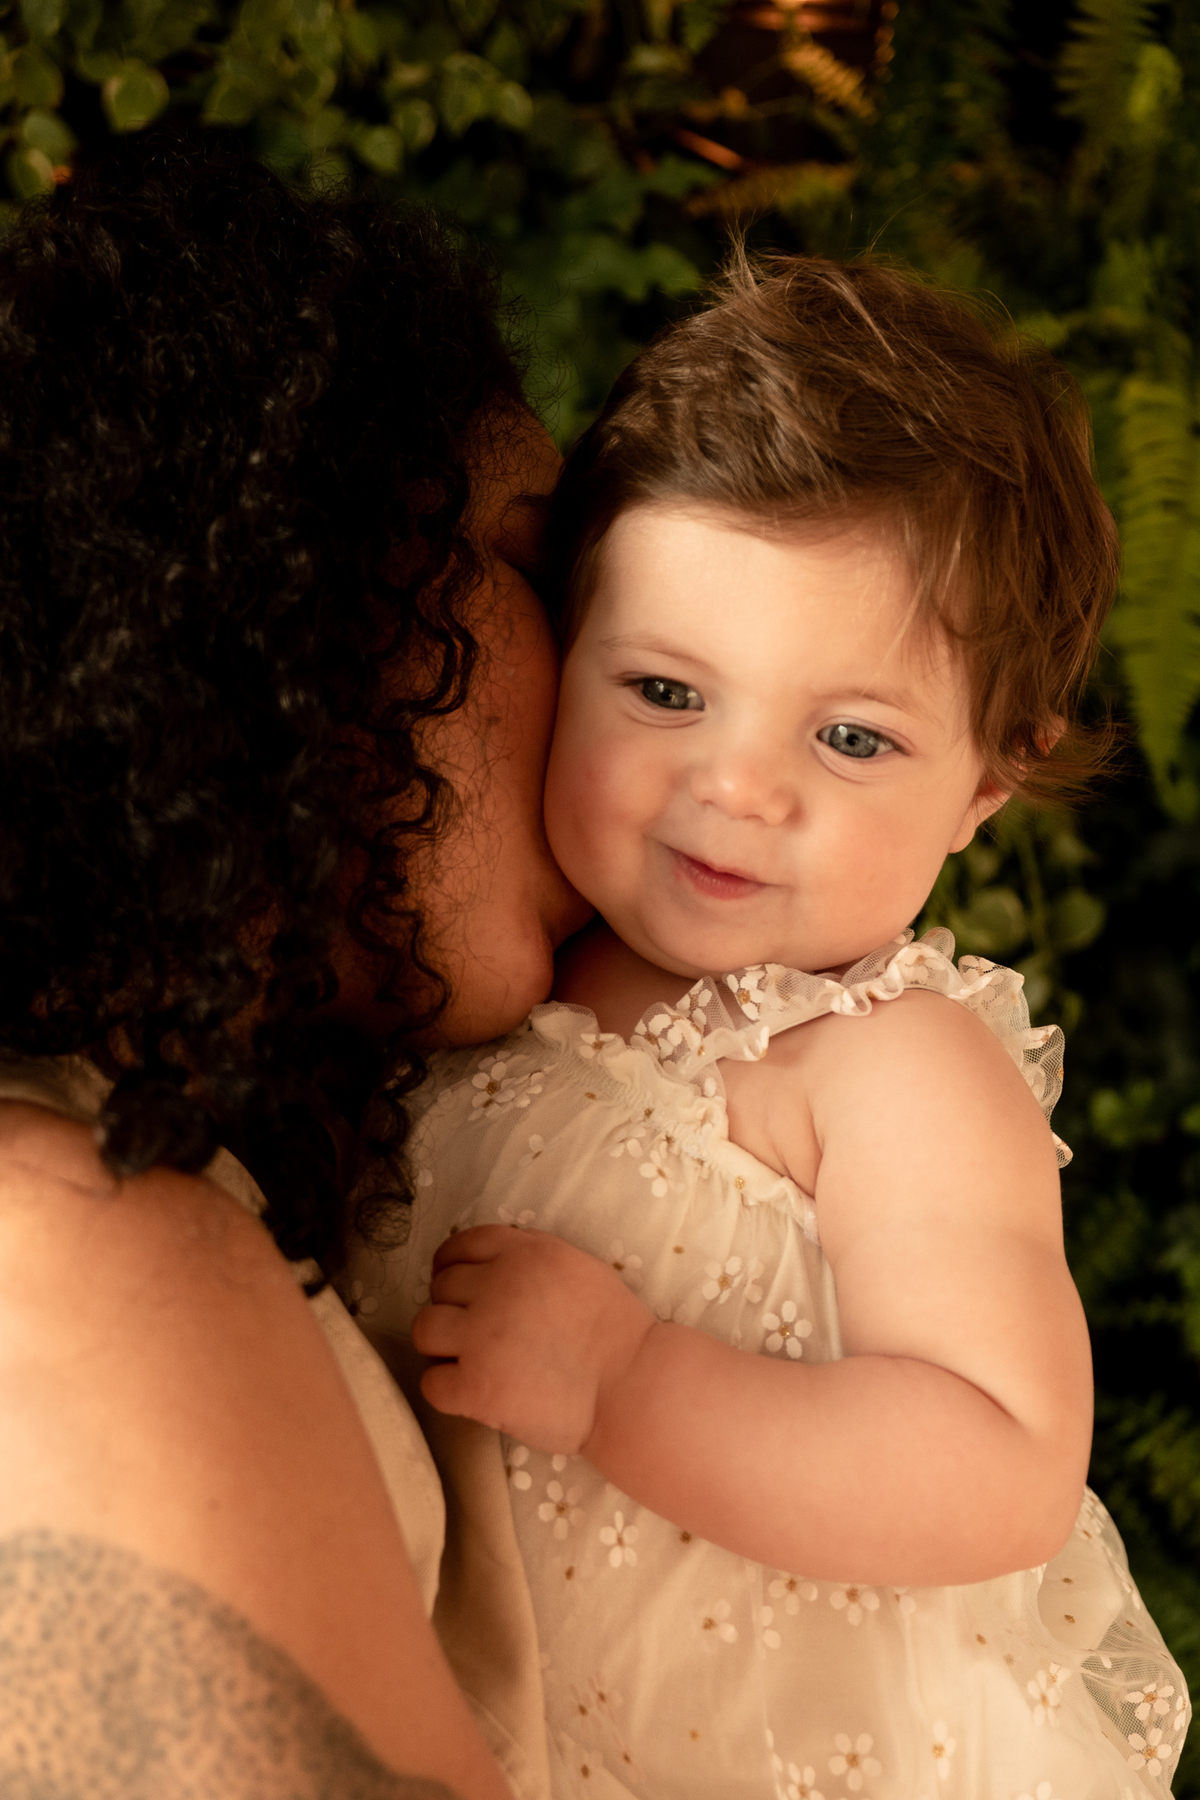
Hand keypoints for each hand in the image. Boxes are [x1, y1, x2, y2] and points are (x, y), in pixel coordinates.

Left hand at [411, 1225, 655, 1453]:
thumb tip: (489, 1267)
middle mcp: (498, 1286)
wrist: (633, 1388)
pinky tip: (474, 1394)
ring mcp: (482, 1337)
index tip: (455, 1287)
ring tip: (470, 1362)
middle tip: (477, 1334)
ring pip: (425, 1330)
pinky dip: (448, 1390)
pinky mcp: (476, 1386)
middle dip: (453, 1309)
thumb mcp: (577, 1268)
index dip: (450, 1266)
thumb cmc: (615, 1333)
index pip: (460, 1245)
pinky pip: (432, 1383)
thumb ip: (531, 1260)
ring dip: (442, 1346)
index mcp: (525, 1254)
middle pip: (439, 1288)